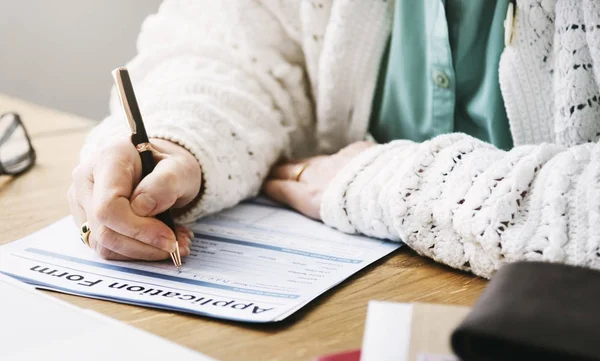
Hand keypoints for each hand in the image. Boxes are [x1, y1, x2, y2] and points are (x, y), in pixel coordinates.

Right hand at [68, 138, 201, 259]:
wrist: (160, 166)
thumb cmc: (171, 165)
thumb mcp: (181, 168)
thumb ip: (165, 183)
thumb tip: (142, 208)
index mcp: (109, 158)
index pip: (109, 206)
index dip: (138, 230)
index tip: (169, 238)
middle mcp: (86, 179)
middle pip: (104, 230)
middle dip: (144, 245)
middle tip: (176, 246)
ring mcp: (81, 201)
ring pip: (103, 245)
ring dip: (142, 252)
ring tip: (173, 242)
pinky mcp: (86, 220)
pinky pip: (106, 248)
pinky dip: (136, 251)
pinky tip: (158, 243)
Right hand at [263, 141, 374, 219]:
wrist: (389, 191)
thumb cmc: (363, 215)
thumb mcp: (334, 220)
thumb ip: (318, 205)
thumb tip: (312, 201)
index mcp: (310, 196)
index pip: (282, 189)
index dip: (270, 187)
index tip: (263, 185)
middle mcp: (318, 175)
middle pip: (290, 170)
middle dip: (278, 171)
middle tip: (270, 173)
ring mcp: (336, 160)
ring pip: (312, 160)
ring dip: (302, 164)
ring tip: (296, 167)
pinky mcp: (356, 150)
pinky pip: (342, 155)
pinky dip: (338, 160)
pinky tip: (341, 163)